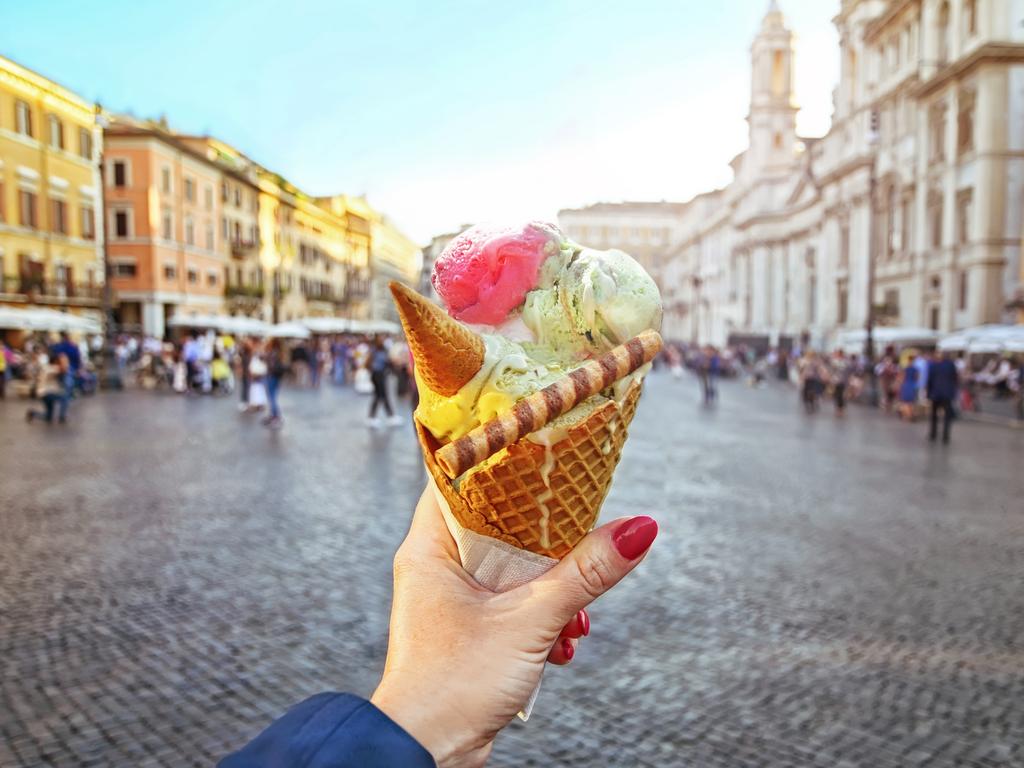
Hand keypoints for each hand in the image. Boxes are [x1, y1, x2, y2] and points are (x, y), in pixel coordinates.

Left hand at [371, 487, 657, 767]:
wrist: (427, 753)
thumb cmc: (450, 687)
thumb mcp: (530, 621)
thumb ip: (584, 574)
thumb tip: (634, 530)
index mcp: (429, 548)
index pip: (460, 479)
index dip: (501, 463)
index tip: (541, 452)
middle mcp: (436, 567)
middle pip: (497, 523)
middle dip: (544, 538)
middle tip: (578, 532)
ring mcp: (452, 600)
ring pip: (511, 568)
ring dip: (550, 586)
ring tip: (574, 610)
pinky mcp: (469, 630)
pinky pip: (513, 603)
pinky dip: (541, 616)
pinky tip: (562, 639)